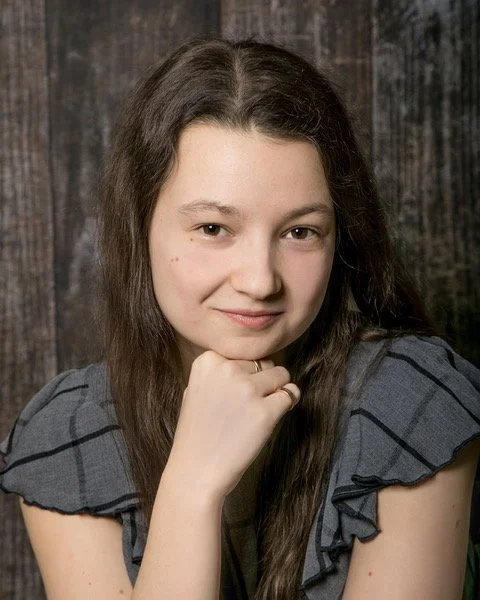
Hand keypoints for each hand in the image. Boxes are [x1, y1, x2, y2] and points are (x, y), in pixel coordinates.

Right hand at [165, 350, 299, 499]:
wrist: (195, 472)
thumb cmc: (198, 433)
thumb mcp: (197, 389)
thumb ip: (222, 372)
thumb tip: (259, 363)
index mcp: (208, 360)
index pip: (244, 355)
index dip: (245, 374)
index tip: (233, 393)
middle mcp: (227, 369)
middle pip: (264, 362)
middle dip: (262, 381)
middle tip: (246, 407)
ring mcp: (247, 390)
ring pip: (281, 374)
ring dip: (277, 390)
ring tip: (259, 411)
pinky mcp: (265, 412)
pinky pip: (290, 395)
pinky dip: (289, 403)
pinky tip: (273, 416)